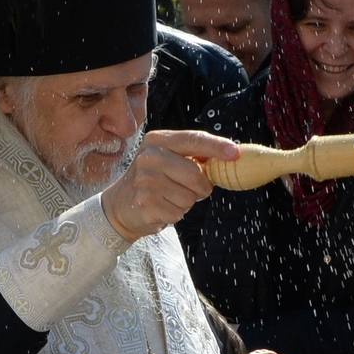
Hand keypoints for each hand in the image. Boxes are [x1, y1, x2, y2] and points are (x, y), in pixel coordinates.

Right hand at [100, 130, 239, 239]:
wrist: (119, 205)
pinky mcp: (145, 203)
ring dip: (186, 202)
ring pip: (189, 197)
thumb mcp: (168, 159)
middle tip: (191, 189)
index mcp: (158, 141)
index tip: (234, 153)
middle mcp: (149, 157)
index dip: (216, 146)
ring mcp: (145, 181)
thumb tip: (230, 156)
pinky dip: (175, 214)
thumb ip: (194, 156)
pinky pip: (178, 212)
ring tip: (169, 197)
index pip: (193, 139)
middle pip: (196, 174)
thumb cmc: (152, 181)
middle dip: (201, 187)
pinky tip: (162, 207)